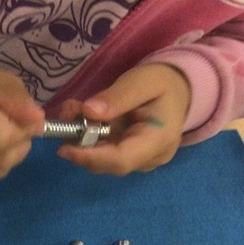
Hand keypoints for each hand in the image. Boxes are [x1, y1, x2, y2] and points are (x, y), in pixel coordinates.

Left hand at [57, 64, 190, 175]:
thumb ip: (118, 97)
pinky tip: (80, 117)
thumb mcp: (142, 81)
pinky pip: (104, 153)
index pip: (121, 161)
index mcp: (160, 140)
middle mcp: (150, 158)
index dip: (90, 158)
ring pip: (102, 159)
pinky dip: (87, 137)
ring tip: (71, 112)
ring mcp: (140, 161)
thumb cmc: (163, 84)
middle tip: (65, 117)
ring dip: (80, 139)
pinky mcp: (130, 157)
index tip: (64, 148)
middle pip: (108, 163)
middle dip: (81, 145)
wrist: (179, 91)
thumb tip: (88, 112)